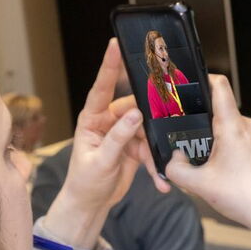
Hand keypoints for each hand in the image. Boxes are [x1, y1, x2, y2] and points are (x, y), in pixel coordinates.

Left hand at [43, 40, 160, 248]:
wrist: (90, 205)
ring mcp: (122, 133)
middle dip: (150, 119)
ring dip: (153, 150)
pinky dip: (155, 163)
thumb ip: (118, 138)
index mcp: (92, 119)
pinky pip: (150, 148)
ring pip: (147, 131)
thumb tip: (135, 115)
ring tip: (157, 167)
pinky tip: (160, 178)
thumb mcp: (100, 161)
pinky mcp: (134, 147)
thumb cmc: (85, 183)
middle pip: (135, 109)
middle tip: (166, 117)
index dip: (110, 65)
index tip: (116, 44)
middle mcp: (107, 121)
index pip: (101, 87)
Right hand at [164, 75, 250, 237]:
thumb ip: (176, 169)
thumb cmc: (245, 197)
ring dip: (213, 141)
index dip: (203, 78)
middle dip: (201, 123)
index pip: (220, 86)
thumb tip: (172, 160)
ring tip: (202, 161)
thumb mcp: (199, 185)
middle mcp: (248, 127)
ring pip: (229, 129)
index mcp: (233, 127)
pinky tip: (219, 170)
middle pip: (220, 111)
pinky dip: (226, 150)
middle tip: (186, 137)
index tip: (189, 83)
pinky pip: (239, 141)